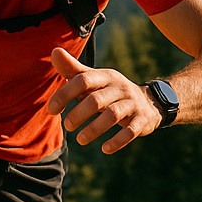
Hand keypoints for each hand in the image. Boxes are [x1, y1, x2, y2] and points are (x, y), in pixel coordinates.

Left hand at [47, 47, 161, 153]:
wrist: (148, 102)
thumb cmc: (110, 91)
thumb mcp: (94, 79)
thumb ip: (73, 70)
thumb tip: (54, 51)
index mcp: (105, 76)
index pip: (82, 81)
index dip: (65, 94)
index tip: (52, 110)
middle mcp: (119, 87)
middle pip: (96, 100)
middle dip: (78, 114)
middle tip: (67, 126)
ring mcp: (132, 104)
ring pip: (112, 115)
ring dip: (94, 129)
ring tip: (80, 140)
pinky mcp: (141, 120)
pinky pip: (130, 131)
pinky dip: (117, 141)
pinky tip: (105, 149)